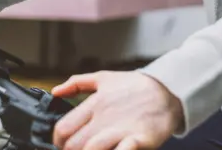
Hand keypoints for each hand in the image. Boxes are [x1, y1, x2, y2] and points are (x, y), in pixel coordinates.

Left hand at [51, 70, 183, 149]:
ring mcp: (121, 129)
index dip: (58, 143)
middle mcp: (104, 117)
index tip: (63, 146)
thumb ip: (77, 83)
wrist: (167, 91)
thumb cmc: (135, 87)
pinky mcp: (138, 139)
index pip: (62, 129)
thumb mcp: (104, 78)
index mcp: (94, 104)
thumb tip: (54, 92)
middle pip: (73, 145)